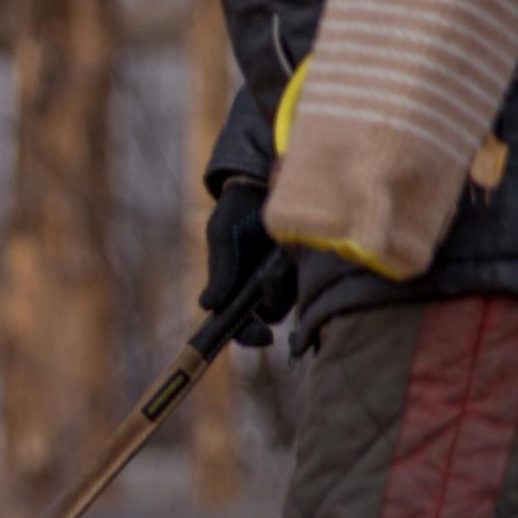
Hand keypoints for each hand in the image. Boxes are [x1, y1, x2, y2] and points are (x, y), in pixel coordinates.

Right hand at [199, 178, 297, 347]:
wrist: (261, 183)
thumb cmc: (236, 212)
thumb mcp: (221, 237)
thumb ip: (219, 271)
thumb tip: (208, 306)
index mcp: (237, 289)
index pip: (241, 324)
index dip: (248, 334)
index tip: (258, 334)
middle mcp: (262, 287)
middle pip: (269, 314)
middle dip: (270, 306)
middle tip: (269, 280)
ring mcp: (287, 275)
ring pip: (290, 297)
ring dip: (285, 284)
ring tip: (279, 258)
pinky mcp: (308, 260)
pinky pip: (309, 276)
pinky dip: (303, 270)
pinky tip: (292, 252)